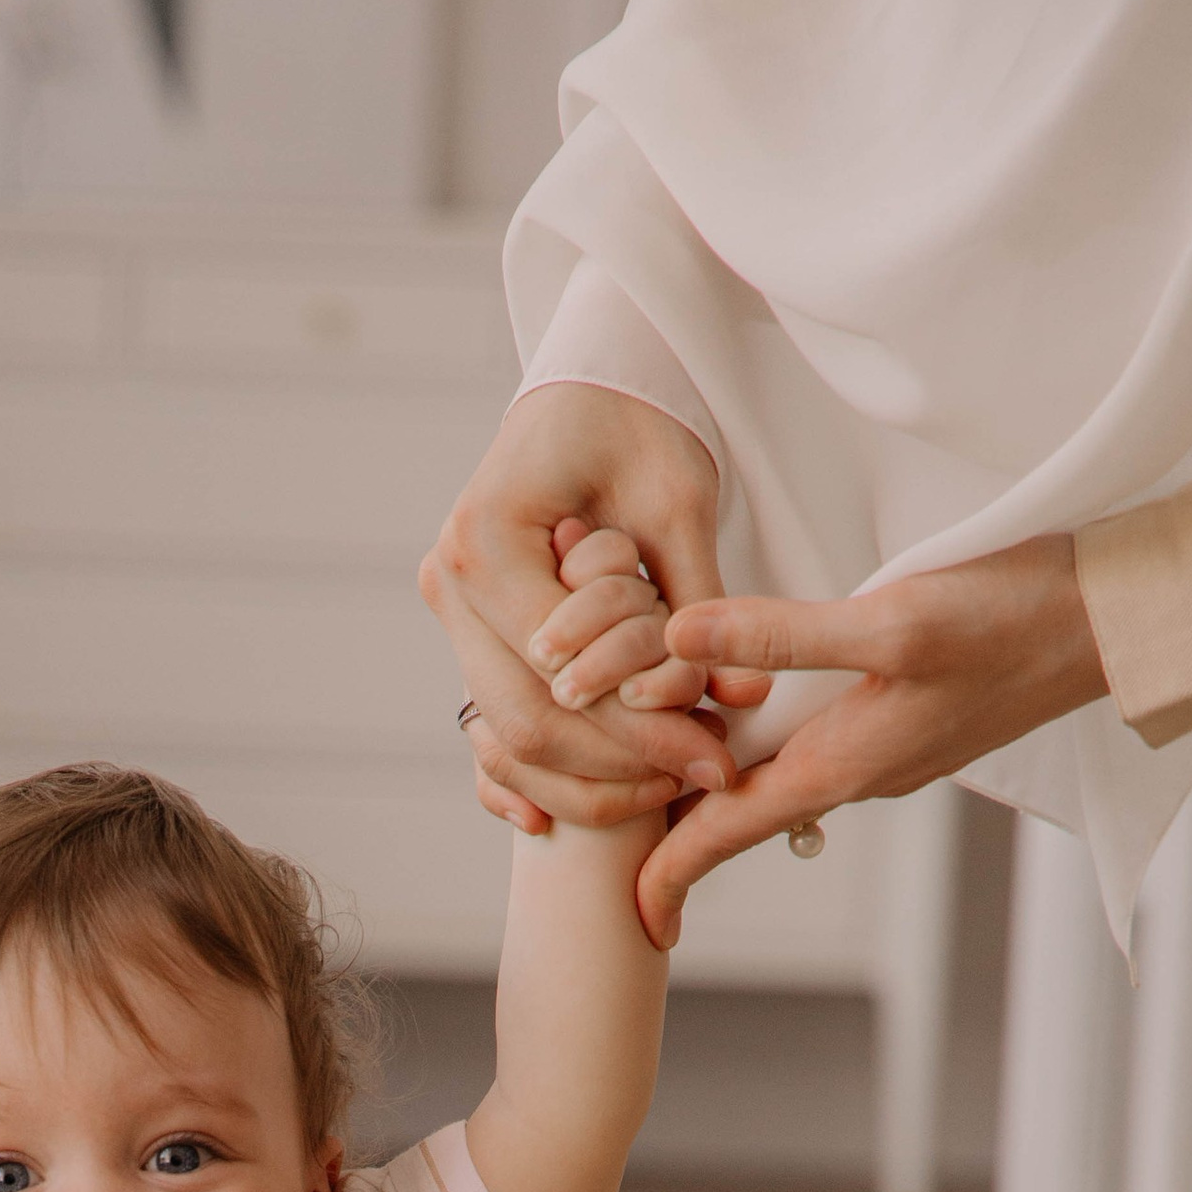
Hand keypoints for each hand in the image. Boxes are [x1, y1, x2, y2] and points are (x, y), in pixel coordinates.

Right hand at [422, 385, 768, 836]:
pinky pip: (493, 726)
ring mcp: (450, 610)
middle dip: (618, 764)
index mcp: (486, 541)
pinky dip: (543, 770)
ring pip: (508, 735)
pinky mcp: (467, 631)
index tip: (715, 752)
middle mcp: (450, 581)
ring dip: (591, 774)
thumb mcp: (677, 503)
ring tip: (674, 777)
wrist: (588, 390)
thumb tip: (741, 697)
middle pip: (525, 720)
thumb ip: (702, 602)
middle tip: (702, 775)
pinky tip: (596, 801)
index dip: (638, 730)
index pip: (560, 675)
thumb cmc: (634, 425)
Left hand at [637, 535, 1107, 946]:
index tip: (631, 918)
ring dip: (719, 774)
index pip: (728, 834)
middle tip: (613, 814)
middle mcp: (858, 774)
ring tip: (656, 757)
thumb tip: (679, 641)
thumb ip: (782, 635)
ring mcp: (886, 753)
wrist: (1117, 622)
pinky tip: (746, 706)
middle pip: (742, 812)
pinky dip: (768, 739)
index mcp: (841, 766)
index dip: (670, 875)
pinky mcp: (910, 722)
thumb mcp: (891, 620)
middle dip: (677, 822)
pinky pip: (816, 747)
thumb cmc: (1015, 618)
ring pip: (779, 777)